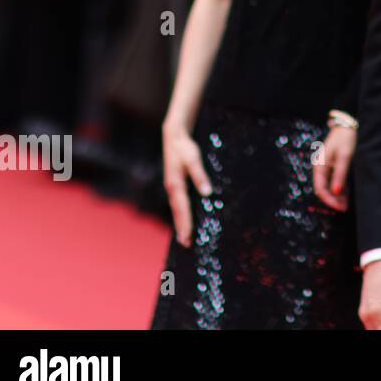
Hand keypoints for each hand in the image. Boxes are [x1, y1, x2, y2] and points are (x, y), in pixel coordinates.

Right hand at [162, 124, 211, 247]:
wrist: (174, 136)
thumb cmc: (185, 148)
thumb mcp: (193, 159)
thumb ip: (200, 175)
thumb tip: (208, 193)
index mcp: (175, 184)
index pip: (182, 208)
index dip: (185, 223)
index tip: (188, 236)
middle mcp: (172, 188)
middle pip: (177, 212)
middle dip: (182, 228)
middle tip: (186, 245)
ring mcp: (172, 187)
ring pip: (177, 209)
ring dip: (180, 223)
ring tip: (185, 238)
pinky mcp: (175, 184)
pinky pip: (178, 203)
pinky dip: (180, 214)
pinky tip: (184, 220)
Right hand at [312, 125, 355, 211]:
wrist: (347, 123)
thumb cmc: (346, 138)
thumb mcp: (345, 157)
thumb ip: (340, 175)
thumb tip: (336, 192)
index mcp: (320, 166)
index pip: (321, 189)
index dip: (330, 200)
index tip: (340, 208)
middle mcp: (321, 168)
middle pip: (324, 189)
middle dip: (333, 200)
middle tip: (345, 208)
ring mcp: (327, 166)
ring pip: (329, 185)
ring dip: (336, 195)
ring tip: (346, 204)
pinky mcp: (333, 164)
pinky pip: (333, 180)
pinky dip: (339, 187)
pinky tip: (346, 193)